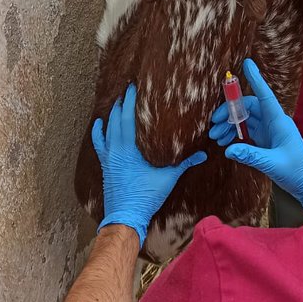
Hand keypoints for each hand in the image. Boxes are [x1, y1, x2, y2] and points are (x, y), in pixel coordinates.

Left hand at [92, 85, 205, 244]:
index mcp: (130, 148)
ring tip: (118, 100)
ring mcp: (109, 156)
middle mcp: (116, 148)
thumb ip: (185, 163)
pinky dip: (98, 132)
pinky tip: (99, 123)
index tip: (135, 86)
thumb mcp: (168, 178)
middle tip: (129, 88)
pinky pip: (99, 143)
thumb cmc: (146, 196)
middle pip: (117, 118)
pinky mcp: (106, 164)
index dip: (131, 100)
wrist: (125, 215)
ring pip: (107, 128)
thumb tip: (204, 153)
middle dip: (123, 102)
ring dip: (113, 114)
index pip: (129, 117)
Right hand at [209, 59, 302, 210]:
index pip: (264, 96)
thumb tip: (229, 150)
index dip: (256, 79)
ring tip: (215, 137)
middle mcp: (274, 122)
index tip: (247, 63)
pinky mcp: (265, 140)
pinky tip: (224, 142)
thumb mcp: (272, 164)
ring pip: (245, 119)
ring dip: (229, 125)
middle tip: (213, 124)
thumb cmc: (296, 172)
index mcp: (279, 122)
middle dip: (229, 112)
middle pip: (248, 107)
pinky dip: (234, 134)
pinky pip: (246, 130)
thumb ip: (251, 156)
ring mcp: (269, 130)